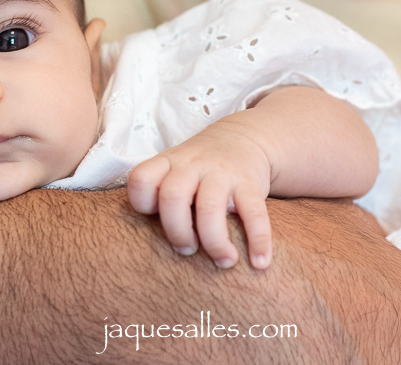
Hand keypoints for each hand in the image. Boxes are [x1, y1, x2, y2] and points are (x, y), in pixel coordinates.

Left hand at [127, 122, 273, 269]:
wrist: (244, 138)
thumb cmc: (199, 170)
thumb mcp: (174, 170)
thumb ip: (160, 198)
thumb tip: (147, 249)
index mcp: (168, 163)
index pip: (141, 179)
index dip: (143, 204)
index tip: (154, 219)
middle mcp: (192, 166)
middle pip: (172, 198)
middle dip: (177, 232)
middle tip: (188, 250)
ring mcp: (222, 172)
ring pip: (210, 208)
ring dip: (215, 243)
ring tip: (224, 262)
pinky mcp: (250, 183)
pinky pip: (254, 213)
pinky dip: (258, 241)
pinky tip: (259, 262)